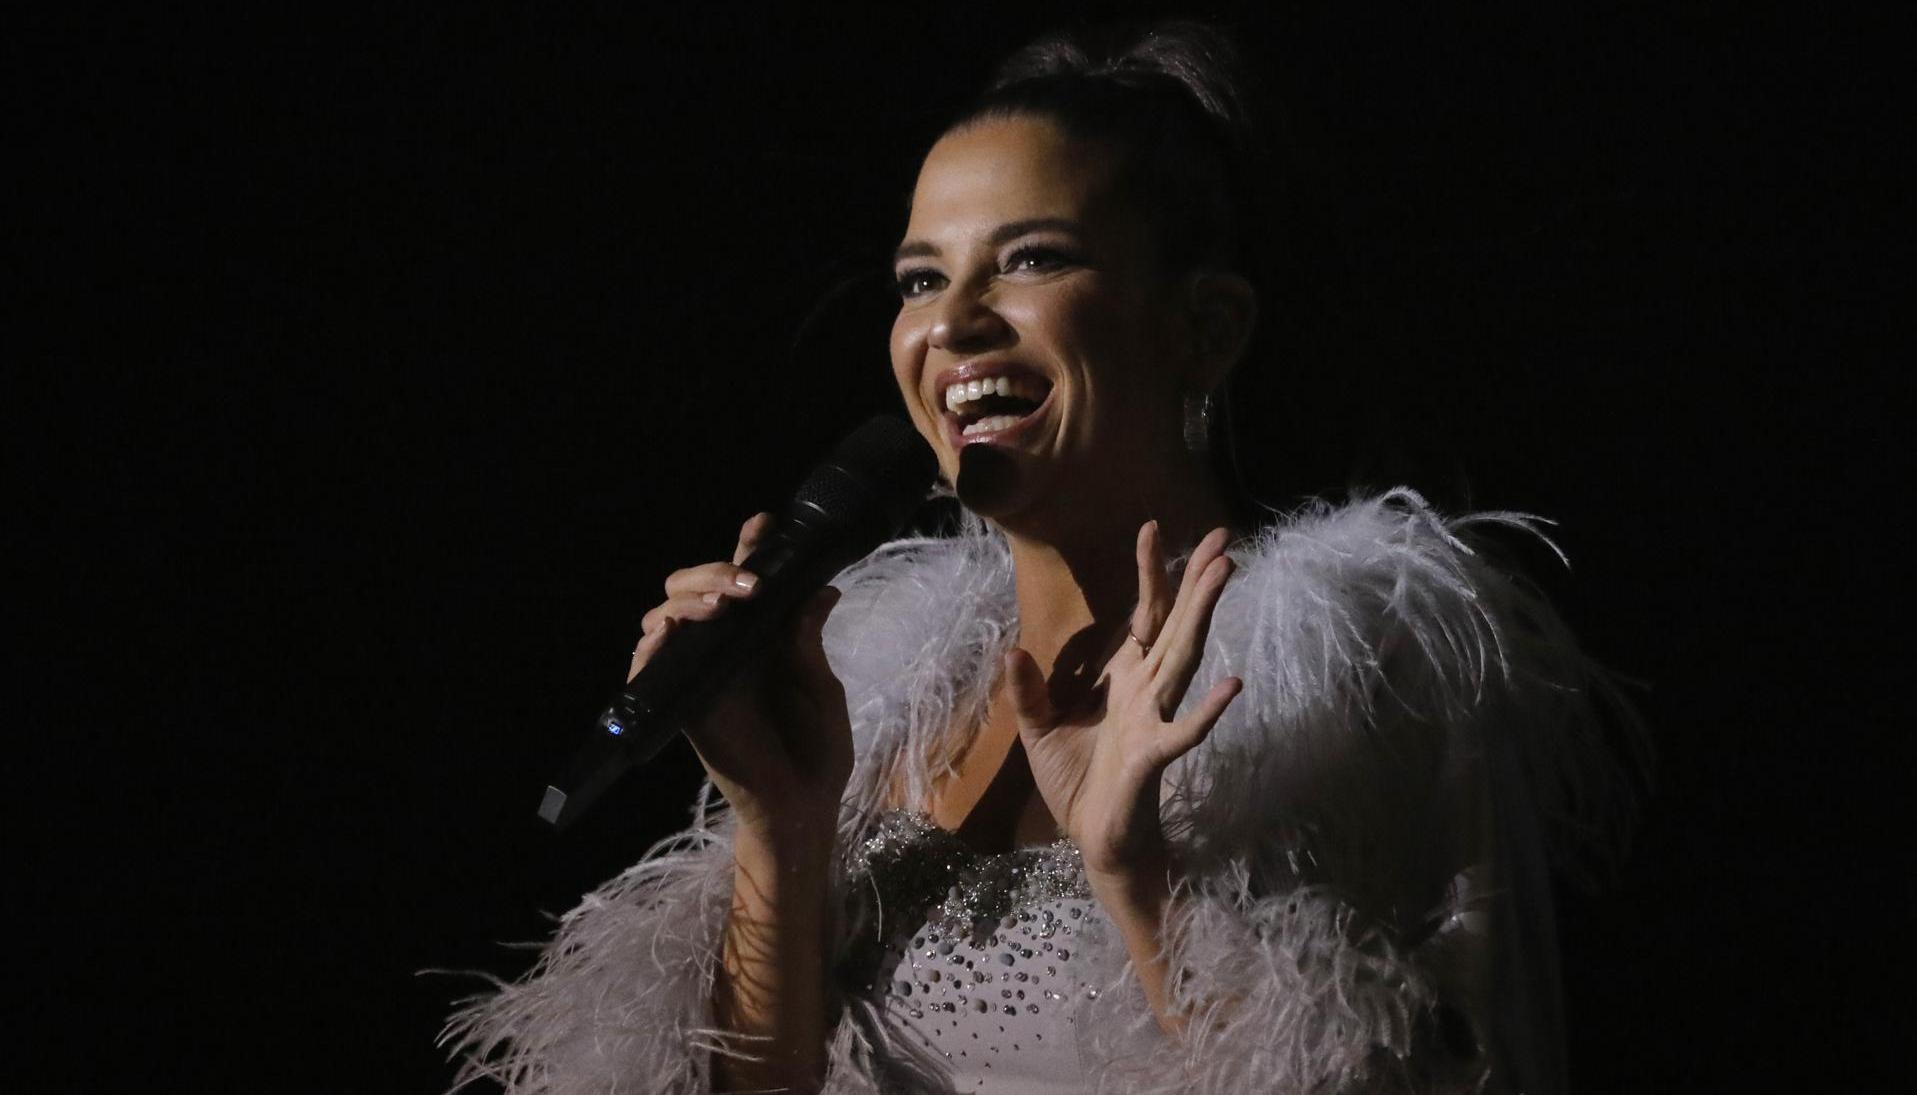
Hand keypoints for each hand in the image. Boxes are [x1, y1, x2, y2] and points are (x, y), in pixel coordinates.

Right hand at [628, 513, 852, 838]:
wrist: (804, 806)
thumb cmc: (818, 749)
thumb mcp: (821, 687)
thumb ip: (808, 641)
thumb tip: (821, 589)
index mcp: (760, 638)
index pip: (745, 582)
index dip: (747, 549)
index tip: (764, 524)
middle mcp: (724, 648)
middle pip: (695, 588)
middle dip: (714, 571)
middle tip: (748, 581)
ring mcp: (699, 674)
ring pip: (667, 616)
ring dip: (689, 599)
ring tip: (724, 601)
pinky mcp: (682, 704)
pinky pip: (651, 669)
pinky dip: (654, 645)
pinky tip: (672, 630)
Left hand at [1007, 522, 1241, 883]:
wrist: (1095, 841)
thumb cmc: (1076, 783)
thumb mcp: (1039, 730)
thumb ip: (1029, 691)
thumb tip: (1013, 650)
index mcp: (1124, 678)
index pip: (1143, 616)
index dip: (1151, 574)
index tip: (1152, 527)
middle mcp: (1146, 690)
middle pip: (1176, 625)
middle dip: (1197, 582)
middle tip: (1224, 537)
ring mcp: (1154, 720)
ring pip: (1184, 659)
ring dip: (1203, 617)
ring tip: (1225, 575)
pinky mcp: (1154, 756)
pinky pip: (1184, 730)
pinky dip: (1208, 711)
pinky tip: (1233, 686)